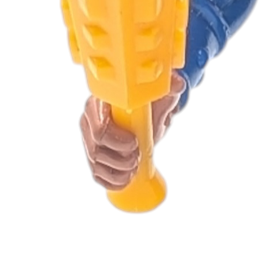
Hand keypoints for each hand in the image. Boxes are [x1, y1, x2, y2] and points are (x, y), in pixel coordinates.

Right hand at [79, 74, 186, 191]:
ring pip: (96, 163)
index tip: (135, 143)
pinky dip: (113, 180)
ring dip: (119, 170)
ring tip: (135, 166)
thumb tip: (177, 83)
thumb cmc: (148, 106)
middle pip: (97, 149)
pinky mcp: (93, 157)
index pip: (99, 127)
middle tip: (138, 156)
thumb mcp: (159, 97)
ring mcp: (89, 140)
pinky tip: (127, 178)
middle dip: (120, 157)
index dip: (117, 140)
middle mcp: (90, 121)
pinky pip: (97, 174)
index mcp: (101, 103)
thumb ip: (168, 88)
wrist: (145, 118)